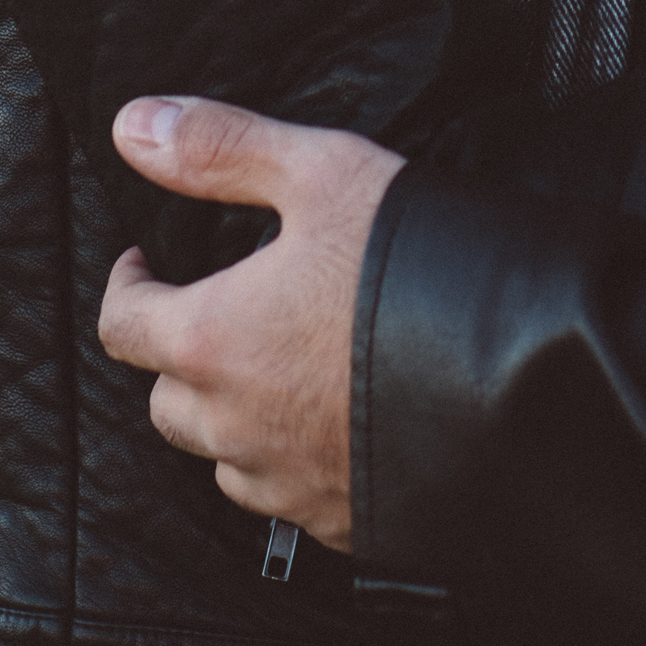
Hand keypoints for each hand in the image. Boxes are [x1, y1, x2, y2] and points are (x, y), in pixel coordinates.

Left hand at [98, 99, 403, 548]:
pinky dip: (289, 461)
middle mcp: (234, 425)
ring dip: (230, 416)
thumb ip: (220, 148)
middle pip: (166, 401)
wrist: (522, 372)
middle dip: (177, 354)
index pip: (123, 326)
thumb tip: (132, 125)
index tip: (148, 264)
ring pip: (222, 458)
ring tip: (271, 367)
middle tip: (213, 310)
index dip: (129, 287)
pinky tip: (331, 420)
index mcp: (212, 340)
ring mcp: (288, 484)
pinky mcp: (342, 520)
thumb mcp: (321, 172)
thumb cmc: (414, 266)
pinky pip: (287, 499)